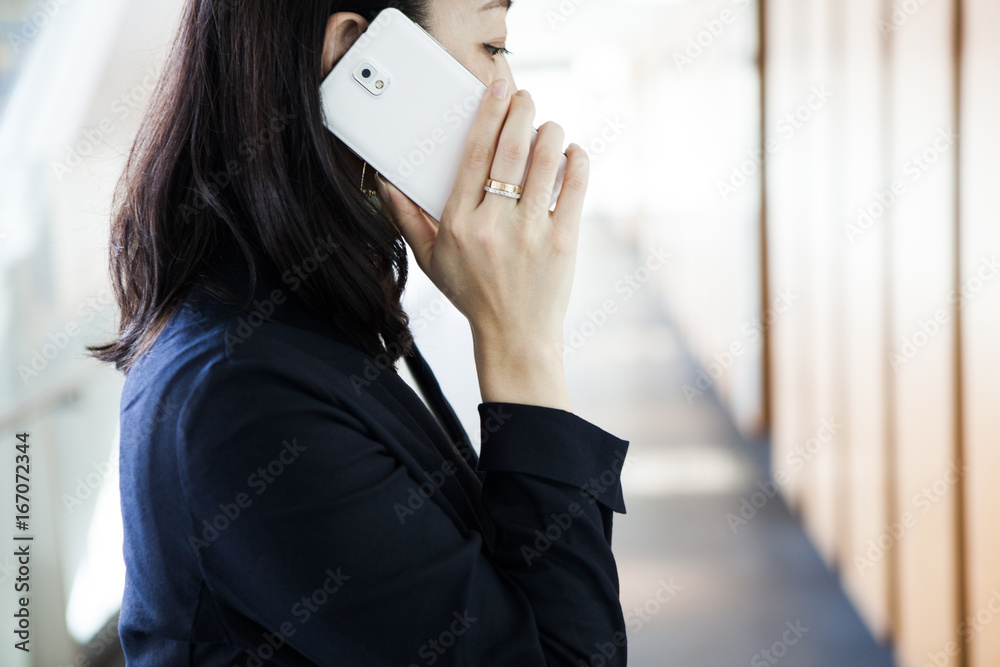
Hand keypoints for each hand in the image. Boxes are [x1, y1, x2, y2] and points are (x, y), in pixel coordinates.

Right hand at [377, 79, 589, 410]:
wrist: (515, 336)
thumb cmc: (472, 295)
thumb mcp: (429, 260)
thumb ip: (406, 219)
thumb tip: (385, 182)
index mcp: (459, 225)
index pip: (472, 156)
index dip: (486, 116)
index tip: (496, 89)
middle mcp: (494, 226)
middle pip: (510, 151)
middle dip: (521, 113)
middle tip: (526, 97)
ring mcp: (532, 234)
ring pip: (545, 162)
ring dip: (550, 132)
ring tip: (548, 125)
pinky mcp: (563, 241)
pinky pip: (575, 187)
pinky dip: (576, 160)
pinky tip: (571, 152)